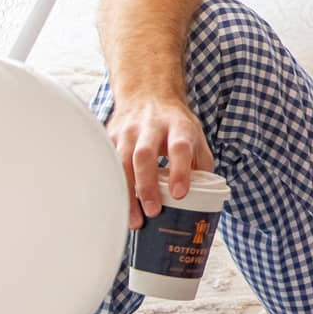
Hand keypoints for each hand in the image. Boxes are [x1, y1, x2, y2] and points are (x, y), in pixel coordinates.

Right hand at [107, 96, 213, 228]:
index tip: (179, 194)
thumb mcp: (196, 136)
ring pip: (121, 162)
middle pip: (144, 155)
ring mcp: (127, 132)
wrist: (148, 95)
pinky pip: (107, 165)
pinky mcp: (110, 138)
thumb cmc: (175, 123)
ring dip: (127, 193)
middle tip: (153, 211)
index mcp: (178, 126)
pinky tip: (116, 206)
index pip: (179, 148)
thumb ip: (202, 163)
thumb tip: (205, 195)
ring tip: (135, 219)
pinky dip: (111, 187)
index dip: (179, 171)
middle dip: (147, 185)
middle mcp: (151, 127)